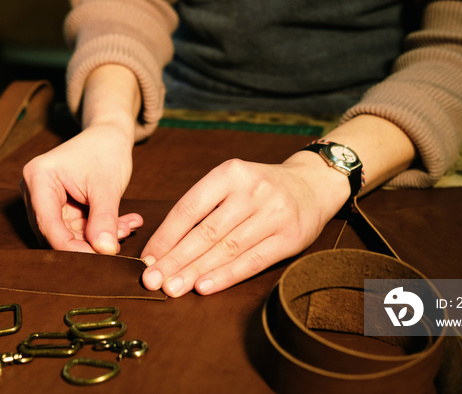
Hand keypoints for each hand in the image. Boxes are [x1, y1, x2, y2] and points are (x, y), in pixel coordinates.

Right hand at [20, 122, 142, 253]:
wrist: (110, 136)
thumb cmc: (106, 151)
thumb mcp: (108, 186)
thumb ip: (105, 219)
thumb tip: (105, 252)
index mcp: (38, 178)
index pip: (48, 223)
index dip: (71, 247)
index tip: (98, 260)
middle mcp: (35, 190)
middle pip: (55, 232)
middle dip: (88, 242)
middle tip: (118, 244)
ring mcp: (46, 200)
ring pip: (69, 234)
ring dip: (99, 236)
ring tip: (127, 227)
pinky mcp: (60, 207)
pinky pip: (78, 228)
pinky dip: (100, 229)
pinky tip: (124, 224)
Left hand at [139, 152, 349, 296]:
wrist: (313, 184)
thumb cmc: (261, 189)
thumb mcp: (233, 182)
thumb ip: (205, 208)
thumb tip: (165, 245)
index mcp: (230, 173)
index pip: (190, 207)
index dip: (166, 235)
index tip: (148, 257)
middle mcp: (252, 191)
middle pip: (206, 232)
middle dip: (175, 259)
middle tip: (152, 280)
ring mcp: (273, 214)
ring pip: (226, 249)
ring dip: (195, 271)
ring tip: (172, 288)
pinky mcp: (290, 237)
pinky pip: (252, 261)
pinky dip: (226, 276)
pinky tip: (204, 287)